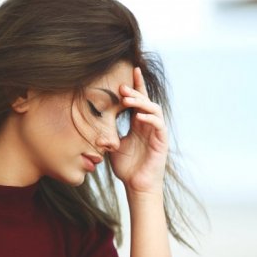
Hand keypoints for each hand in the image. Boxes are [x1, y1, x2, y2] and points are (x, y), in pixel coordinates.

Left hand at [109, 67, 167, 195]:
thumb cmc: (127, 168)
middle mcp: (149, 125)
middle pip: (146, 101)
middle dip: (135, 92)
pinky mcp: (162, 141)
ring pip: (154, 109)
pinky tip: (138, 116)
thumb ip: (109, 131)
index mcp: (139, 124)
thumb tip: (94, 121)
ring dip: (141, 102)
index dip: (136, 86)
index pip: (139, 101)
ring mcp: (156, 132)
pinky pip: (158, 125)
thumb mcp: (114, 145)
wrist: (137, 186)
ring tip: (128, 99)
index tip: (131, 70)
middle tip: (122, 87)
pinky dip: (149, 118)